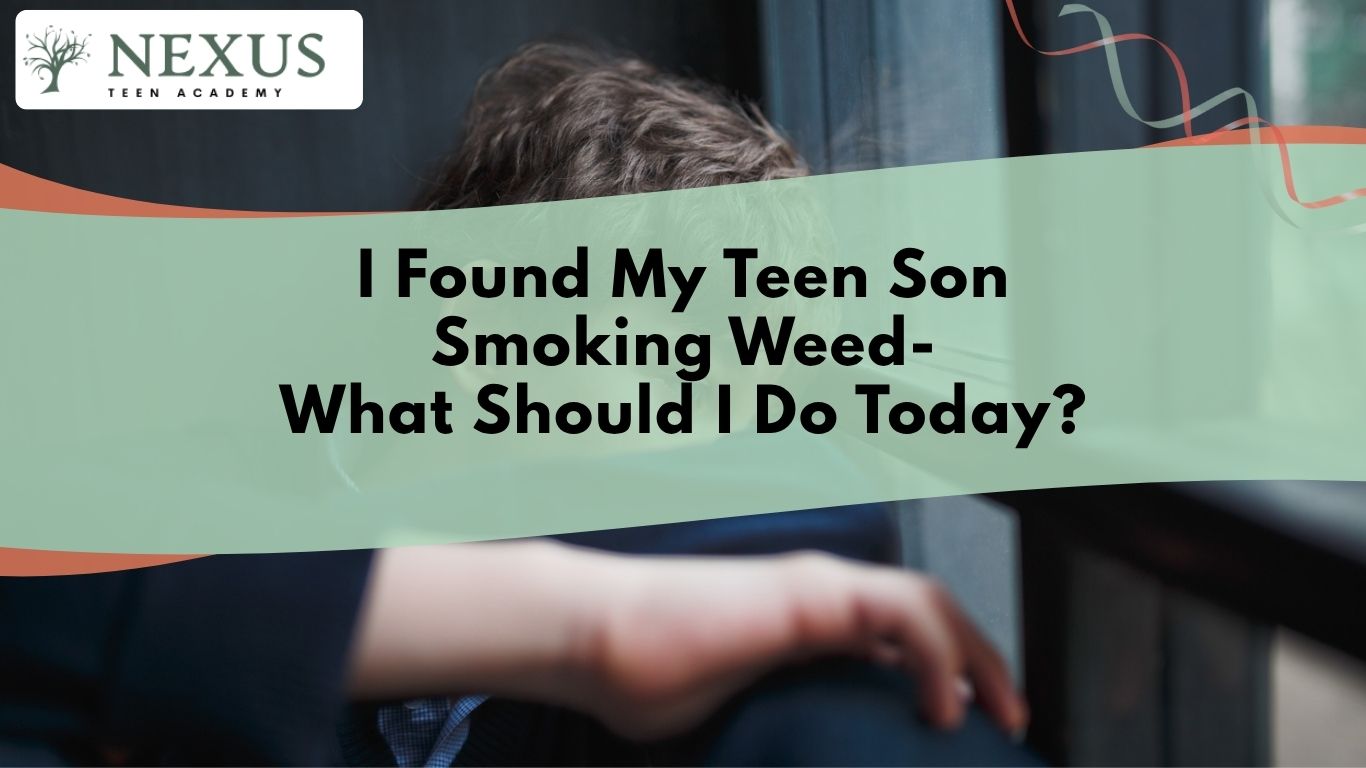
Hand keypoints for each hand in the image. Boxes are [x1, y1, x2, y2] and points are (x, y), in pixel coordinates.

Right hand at [351, 543, 1026, 742]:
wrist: (601, 638)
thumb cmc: (649, 676)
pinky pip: (903, 612)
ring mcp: (818, 587)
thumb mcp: (739, 711)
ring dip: (979, 653)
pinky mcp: (810, 595)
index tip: (970, 723)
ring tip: (998, 710)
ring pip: (931, 600)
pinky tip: (942, 705)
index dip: (950, 669)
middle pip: (932, 610)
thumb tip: (801, 761)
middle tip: (1009, 717)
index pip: (904, 633)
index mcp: (809, 621)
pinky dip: (940, 655)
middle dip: (984, 658)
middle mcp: (823, 593)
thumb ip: (786, 720)